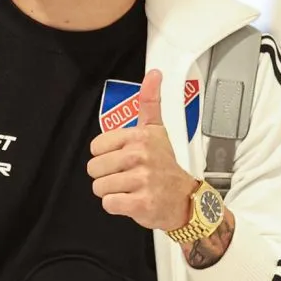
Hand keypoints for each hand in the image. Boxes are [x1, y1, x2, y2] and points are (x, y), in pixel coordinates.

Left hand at [87, 69, 197, 231]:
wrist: (185, 199)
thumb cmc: (166, 165)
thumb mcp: (157, 130)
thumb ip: (150, 102)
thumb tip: (154, 74)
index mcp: (139, 137)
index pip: (96, 147)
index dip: (106, 155)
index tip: (123, 158)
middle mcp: (140, 156)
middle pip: (94, 168)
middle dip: (107, 176)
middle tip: (127, 176)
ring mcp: (141, 180)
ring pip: (100, 187)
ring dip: (112, 191)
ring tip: (130, 188)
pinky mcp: (141, 204)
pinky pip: (108, 204)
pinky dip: (116, 206)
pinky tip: (131, 200)